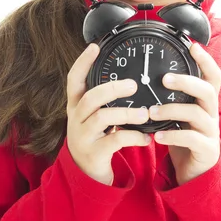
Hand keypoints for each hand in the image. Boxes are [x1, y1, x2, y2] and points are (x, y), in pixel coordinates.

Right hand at [66, 43, 151, 184]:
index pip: (74, 80)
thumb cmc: (97, 138)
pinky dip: (133, 137)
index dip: (82, 62)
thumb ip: (106, 101)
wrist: (88, 174)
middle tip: (134, 85)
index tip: (94, 46)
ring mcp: (83, 136)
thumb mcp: (96, 117)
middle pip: (90, 98)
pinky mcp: (94, 153)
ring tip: (145, 114)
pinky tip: (146, 137)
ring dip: (126, 113)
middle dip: (112, 89)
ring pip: (102, 118)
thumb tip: (132, 79)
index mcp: (76, 106)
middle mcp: (76, 119)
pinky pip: (114, 141)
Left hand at [148, 43, 220, 185]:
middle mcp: (211, 113)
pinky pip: (191, 139)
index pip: (213, 76)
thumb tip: (150, 75)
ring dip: (172, 110)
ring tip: (152, 111)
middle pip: (207, 90)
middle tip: (165, 79)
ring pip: (196, 113)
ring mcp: (211, 131)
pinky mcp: (206, 150)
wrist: (195, 172)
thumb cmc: (184, 136)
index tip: (193, 46)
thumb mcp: (180, 114)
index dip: (206, 61)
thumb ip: (173, 97)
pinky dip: (172, 136)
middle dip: (186, 82)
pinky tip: (157, 136)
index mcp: (205, 102)